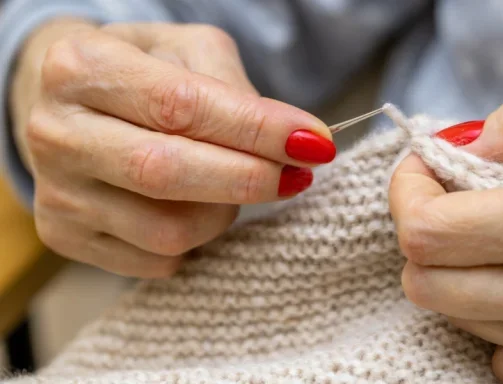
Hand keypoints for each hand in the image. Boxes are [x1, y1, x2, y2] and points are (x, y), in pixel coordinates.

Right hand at [11, 20, 332, 276]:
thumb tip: (293, 144)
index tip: (314, 143)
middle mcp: (55, 132)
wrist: (71, 103)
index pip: (180, 105)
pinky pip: (156, 260)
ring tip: (233, 183)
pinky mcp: (65, 236)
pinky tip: (195, 207)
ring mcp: (57, 192)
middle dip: (248, 180)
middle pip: (165, 173)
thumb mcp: (189, 51)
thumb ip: (236, 90)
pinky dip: (196, 240)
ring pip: (168, 230)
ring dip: (223, 214)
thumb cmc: (143, 71)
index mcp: (80, 67)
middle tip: (297, 176)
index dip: (256, 129)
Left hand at [390, 90, 502, 382]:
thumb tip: (466, 144)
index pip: (424, 230)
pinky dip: (499, 322)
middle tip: (453, 200)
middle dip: (422, 235)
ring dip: (460, 273)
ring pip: (458, 319)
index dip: (407, 193)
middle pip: (423, 283)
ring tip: (501, 238)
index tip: (426, 169)